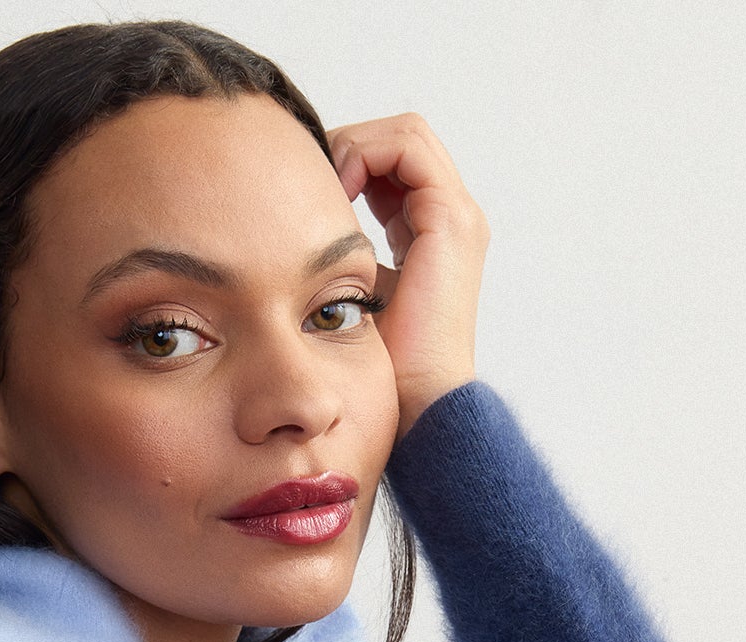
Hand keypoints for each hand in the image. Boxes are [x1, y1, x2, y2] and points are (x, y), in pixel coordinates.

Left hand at [327, 112, 484, 439]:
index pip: (390, 163)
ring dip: (354, 146)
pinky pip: (406, 146)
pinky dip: (365, 153)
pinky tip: (336, 191)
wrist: (416, 402)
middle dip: (348, 147)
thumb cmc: (380, 363)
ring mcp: (456, 216)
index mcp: (431, 232)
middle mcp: (450, 218)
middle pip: (397, 140)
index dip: (346, 162)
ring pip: (403, 134)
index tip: (304, 194)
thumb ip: (337, 253)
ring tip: (323, 185)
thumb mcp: (348, 291)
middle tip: (308, 180)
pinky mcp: (451, 220)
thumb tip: (288, 227)